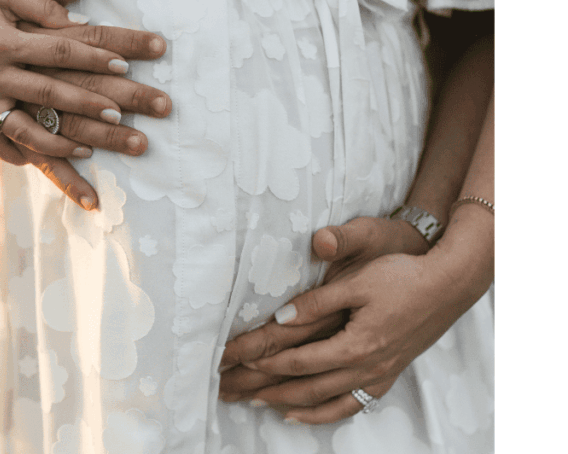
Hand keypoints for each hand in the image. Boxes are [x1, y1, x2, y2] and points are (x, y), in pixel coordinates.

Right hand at [0, 0, 166, 209]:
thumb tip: (80, 19)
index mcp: (2, 40)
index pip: (58, 50)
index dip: (93, 56)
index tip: (126, 63)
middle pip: (49, 94)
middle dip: (88, 106)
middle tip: (121, 116)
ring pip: (23, 130)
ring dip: (57, 144)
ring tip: (88, 150)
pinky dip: (18, 155)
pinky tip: (43, 164)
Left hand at [228, 227, 488, 423]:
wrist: (450, 283)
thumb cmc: (403, 276)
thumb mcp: (357, 282)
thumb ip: (316, 301)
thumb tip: (280, 317)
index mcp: (356, 345)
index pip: (299, 361)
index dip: (266, 363)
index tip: (238, 362)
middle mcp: (367, 367)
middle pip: (307, 388)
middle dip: (269, 390)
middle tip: (238, 391)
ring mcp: (379, 375)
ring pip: (328, 402)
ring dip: (292, 405)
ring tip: (261, 404)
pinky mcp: (388, 374)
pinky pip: (352, 405)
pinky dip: (325, 412)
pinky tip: (305, 413)